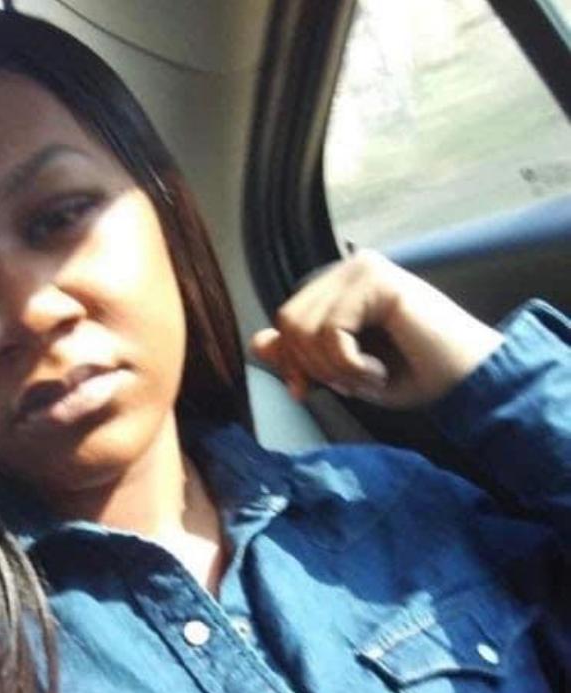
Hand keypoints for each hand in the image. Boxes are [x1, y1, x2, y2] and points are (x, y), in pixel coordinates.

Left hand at [249, 250, 504, 408]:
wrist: (465, 380)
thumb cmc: (412, 375)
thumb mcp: (344, 373)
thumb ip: (302, 356)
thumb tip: (259, 342)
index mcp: (338, 289)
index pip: (285, 322)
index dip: (290, 362)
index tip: (305, 391)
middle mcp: (347, 270)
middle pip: (288, 323)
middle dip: (313, 367)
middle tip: (354, 382)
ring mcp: (362, 268)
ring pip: (304, 328)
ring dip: (334, 369)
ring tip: (370, 377)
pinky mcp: (377, 278)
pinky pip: (331, 330)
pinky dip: (350, 365)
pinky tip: (379, 370)